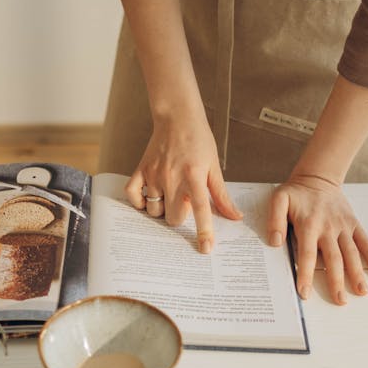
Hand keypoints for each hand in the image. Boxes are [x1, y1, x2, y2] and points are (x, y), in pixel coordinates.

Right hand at [124, 109, 241, 253]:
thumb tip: (235, 217)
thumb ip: (222, 195)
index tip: (205, 249)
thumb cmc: (199, 141)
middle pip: (173, 218)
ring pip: (154, 211)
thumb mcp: (214, 167)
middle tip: (185, 204)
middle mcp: (172, 178)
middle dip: (180, 217)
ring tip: (169, 197)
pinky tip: (149, 197)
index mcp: (194, 177)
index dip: (204, 231)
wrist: (177, 118)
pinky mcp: (140, 170)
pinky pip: (133, 195)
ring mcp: (154, 175)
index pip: (201, 210)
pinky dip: (139, 202)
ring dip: (162, 210)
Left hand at [266, 174, 367, 304]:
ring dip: (357, 273)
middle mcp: (328, 228)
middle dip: (336, 281)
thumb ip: (275, 220)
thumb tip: (274, 242)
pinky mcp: (353, 224)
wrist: (318, 177)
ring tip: (361, 292)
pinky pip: (365, 242)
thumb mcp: (279, 200)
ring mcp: (343, 227)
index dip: (306, 274)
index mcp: (309, 224)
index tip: (304, 293)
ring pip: (352, 253)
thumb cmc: (296, 193)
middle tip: (340, 301)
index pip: (307, 254)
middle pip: (334, 258)